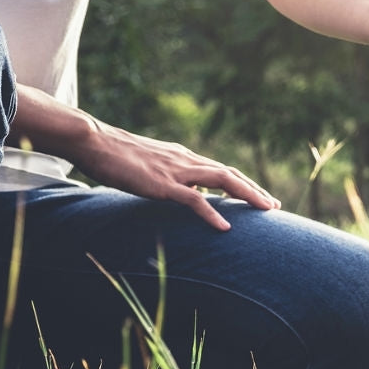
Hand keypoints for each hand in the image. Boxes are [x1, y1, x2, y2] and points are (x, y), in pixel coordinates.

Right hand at [72, 121, 278, 231]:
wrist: (93, 141)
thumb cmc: (115, 155)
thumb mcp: (149, 165)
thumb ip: (169, 176)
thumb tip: (183, 191)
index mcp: (184, 157)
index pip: (222, 171)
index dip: (244, 184)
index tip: (261, 197)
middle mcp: (186, 161)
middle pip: (231, 174)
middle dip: (255, 190)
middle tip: (274, 206)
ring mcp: (176, 171)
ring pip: (223, 181)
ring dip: (248, 195)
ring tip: (266, 211)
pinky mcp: (162, 184)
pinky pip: (194, 200)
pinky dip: (212, 213)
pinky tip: (225, 228)